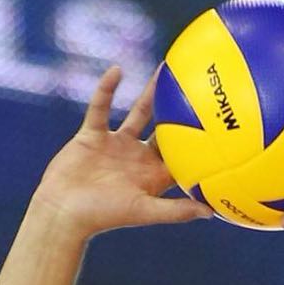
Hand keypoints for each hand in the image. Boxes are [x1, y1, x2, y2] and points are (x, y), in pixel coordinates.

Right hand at [33, 67, 212, 240]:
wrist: (63, 212)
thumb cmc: (104, 217)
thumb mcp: (144, 211)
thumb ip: (175, 210)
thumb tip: (210, 212)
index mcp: (151, 176)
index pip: (181, 156)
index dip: (199, 143)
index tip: (220, 125)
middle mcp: (137, 158)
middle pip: (164, 130)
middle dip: (180, 112)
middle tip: (200, 87)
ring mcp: (115, 144)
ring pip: (138, 113)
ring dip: (151, 93)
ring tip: (166, 68)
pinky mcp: (92, 134)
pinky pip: (101, 106)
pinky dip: (106, 89)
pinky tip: (117, 69)